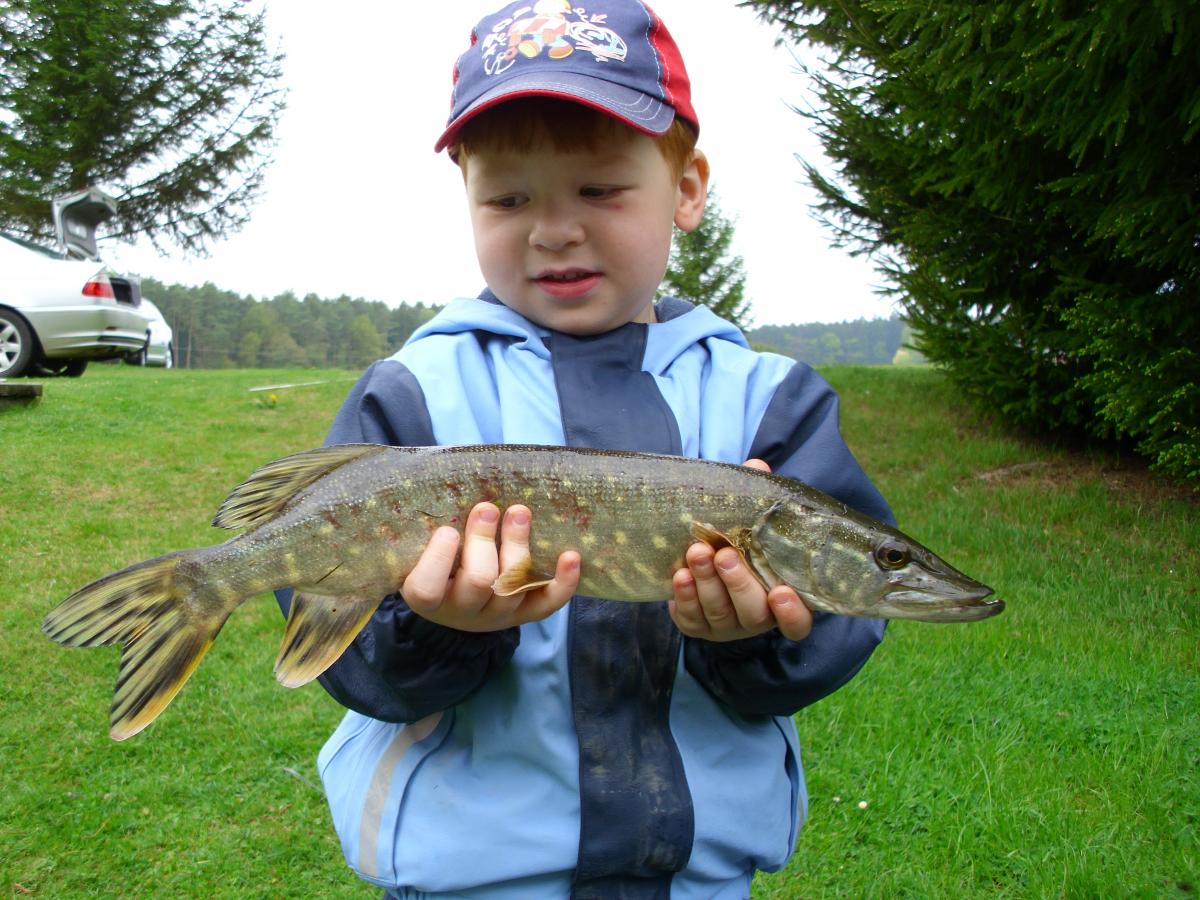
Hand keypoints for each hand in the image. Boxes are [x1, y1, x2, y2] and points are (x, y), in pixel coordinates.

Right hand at [401, 502, 579, 631]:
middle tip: (487, 508)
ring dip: (519, 546)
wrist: (458, 600)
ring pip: (513, 587)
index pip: (426, 589)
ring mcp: (496, 615)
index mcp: (427, 598)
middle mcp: (462, 611)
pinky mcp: (526, 614)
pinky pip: (548, 603)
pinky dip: (563, 581)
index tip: (448, 530)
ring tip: (519, 513)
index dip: (438, 560)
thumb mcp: (423, 550)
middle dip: (484, 540)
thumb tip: (453, 488)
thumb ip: (430, 529)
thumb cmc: (437, 562)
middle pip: (478, 582)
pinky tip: (570, 556)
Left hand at [668, 459, 812, 641]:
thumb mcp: (751, 520)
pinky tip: (680, 575)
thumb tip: (757, 466)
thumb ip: (759, 499)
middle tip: (724, 554)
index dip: (792, 612)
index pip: (798, 622)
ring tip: (697, 552)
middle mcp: (758, 617)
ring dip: (706, 583)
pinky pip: (691, 618)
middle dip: (737, 583)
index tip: (781, 591)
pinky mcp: (697, 625)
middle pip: (754, 613)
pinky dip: (684, 597)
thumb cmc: (740, 539)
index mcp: (783, 597)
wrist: (702, 554)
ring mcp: (727, 625)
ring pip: (719, 613)